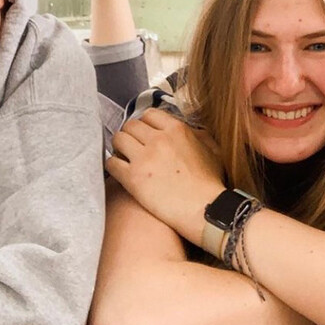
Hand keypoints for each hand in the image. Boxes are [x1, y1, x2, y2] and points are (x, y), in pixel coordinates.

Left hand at [105, 108, 225, 238]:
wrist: (205, 210)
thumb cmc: (210, 185)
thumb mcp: (212, 151)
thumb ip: (199, 135)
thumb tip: (191, 132)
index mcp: (176, 130)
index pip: (149, 114)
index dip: (145, 124)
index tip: (145, 134)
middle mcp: (158, 139)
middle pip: (130, 125)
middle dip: (130, 135)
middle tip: (133, 147)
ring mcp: (144, 158)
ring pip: (118, 139)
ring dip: (120, 148)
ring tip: (125, 158)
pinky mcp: (132, 178)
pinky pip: (111, 163)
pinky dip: (113, 166)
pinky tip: (120, 172)